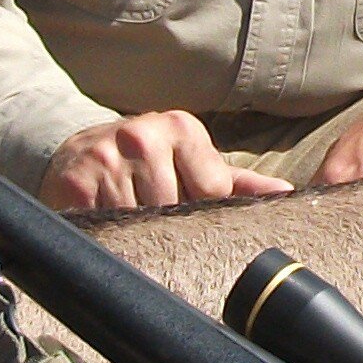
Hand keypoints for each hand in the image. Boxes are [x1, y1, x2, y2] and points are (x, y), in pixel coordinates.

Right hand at [37, 111, 293, 213]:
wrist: (75, 153)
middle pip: (175, 210)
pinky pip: (106, 227)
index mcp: (180, 127)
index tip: (183, 205)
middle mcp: (143, 135)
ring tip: (129, 218)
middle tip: (153, 217)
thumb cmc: (147, 162)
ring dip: (138, 232)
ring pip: (141, 223)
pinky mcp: (75, 183)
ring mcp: (106, 158)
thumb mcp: (191, 163)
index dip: (200, 211)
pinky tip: (107, 222)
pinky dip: (109, 235)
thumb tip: (287, 194)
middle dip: (168, 224)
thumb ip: (239, 183)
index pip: (212, 191)